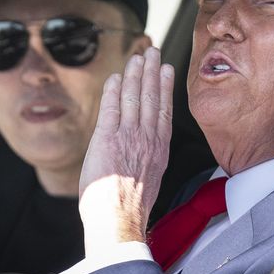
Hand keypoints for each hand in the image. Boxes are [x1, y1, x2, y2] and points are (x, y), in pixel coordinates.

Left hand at [78, 47, 173, 254]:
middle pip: (151, 97)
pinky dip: (114, 90)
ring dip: (135, 74)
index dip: (165, 87)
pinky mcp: (107, 139)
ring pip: (133, 97)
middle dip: (152, 71)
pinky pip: (111, 108)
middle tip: (153, 52)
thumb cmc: (129, 209)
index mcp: (159, 150)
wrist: (118, 222)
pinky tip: (116, 77)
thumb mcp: (149, 180)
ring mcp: (128, 137)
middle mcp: (147, 140)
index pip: (163, 110)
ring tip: (138, 57)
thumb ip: (146, 158)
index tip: (167, 70)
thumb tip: (141, 152)